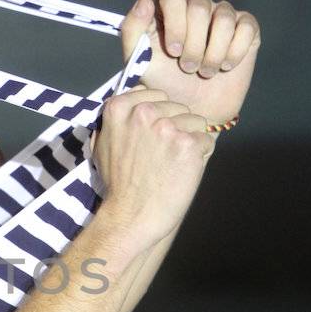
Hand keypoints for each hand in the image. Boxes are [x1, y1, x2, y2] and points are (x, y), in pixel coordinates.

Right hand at [91, 86, 215, 249]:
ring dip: (189, 142)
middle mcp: (143, 112)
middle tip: (160, 156)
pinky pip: (207, 141)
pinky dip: (200, 157)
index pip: (156, 95)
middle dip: (176, 127)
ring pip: (196, 122)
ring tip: (171, 165)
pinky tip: (182, 172)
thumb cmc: (118, 185)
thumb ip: (117, 121)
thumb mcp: (103, 145)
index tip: (149, 137)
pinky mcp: (188, 144)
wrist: (130, 216)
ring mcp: (167, 127)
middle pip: (178, 107)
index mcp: (119, 107)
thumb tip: (130, 104)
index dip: (159, 116)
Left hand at [120, 0, 260, 125]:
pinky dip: (235, 52)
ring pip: (223, 17)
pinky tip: (225, 66)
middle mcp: (196, 6)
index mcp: (169, 9)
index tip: (173, 52)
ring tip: (205, 71)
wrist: (194, 108)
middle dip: (194, 44)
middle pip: (199, 5)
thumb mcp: (140, 61)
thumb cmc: (165, 83)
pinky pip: (246, 27)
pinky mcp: (246, 27)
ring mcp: (222, 14)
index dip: (175, 23)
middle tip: (188, 68)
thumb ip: (132, 30)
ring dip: (213, 52)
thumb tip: (145, 0)